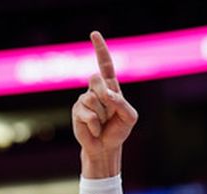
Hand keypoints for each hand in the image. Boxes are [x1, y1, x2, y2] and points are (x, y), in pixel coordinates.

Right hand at [72, 31, 138, 177]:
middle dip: (104, 95)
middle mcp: (96, 90)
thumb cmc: (118, 130)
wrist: (106, 147)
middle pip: (95, 78)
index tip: (94, 34)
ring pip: (92, 98)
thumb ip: (122, 103)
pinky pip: (88, 114)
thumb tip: (107, 94)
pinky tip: (95, 129)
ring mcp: (84, 100)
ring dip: (102, 115)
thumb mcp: (130, 117)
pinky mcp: (77, 111)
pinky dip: (95, 124)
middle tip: (109, 111)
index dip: (100, 50)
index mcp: (111, 88)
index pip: (105, 65)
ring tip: (102, 123)